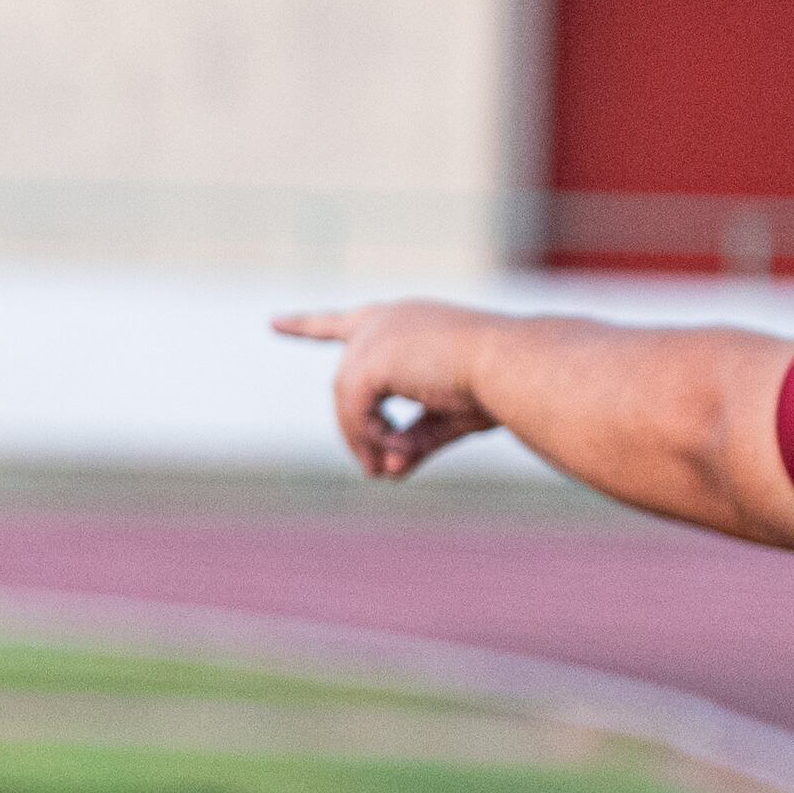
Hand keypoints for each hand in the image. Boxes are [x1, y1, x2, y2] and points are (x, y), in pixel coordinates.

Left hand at [274, 300, 497, 480]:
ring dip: (363, 438)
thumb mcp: (451, 417)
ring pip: (347, 398)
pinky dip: (368, 434)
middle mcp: (385, 319)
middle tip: (377, 472)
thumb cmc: (501, 386)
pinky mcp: (371, 357)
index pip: (346, 323)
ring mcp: (375, 334)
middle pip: (348, 383)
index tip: (272, 323)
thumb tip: (383, 473)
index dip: (307, 326)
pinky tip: (396, 448)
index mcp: (407, 321)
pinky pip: (354, 408)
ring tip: (385, 469)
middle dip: (357, 430)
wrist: (521, 368)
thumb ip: (413, 440)